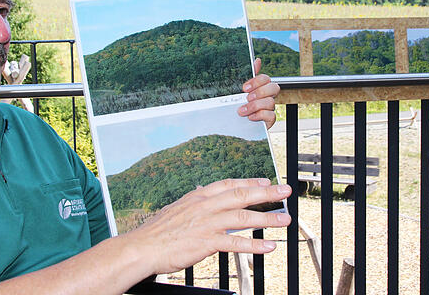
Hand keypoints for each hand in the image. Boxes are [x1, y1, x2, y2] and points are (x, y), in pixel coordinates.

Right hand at [124, 178, 291, 274]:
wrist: (142, 247)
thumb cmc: (156, 232)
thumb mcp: (176, 210)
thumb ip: (194, 205)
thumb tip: (203, 201)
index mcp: (198, 196)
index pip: (229, 184)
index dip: (249, 181)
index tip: (265, 180)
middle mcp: (205, 206)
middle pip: (242, 195)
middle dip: (267, 193)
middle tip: (285, 191)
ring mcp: (207, 223)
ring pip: (244, 218)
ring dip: (268, 218)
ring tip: (285, 220)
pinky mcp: (206, 242)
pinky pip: (236, 243)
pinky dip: (255, 245)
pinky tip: (269, 246)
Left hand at [239, 58, 279, 128]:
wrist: (234, 124)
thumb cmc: (239, 104)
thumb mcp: (240, 89)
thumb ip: (249, 75)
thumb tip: (257, 60)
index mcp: (261, 87)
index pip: (266, 78)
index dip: (257, 82)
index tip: (244, 88)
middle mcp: (267, 97)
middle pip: (274, 88)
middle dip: (260, 92)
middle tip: (247, 98)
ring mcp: (269, 108)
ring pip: (271, 102)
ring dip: (254, 106)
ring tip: (242, 111)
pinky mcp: (269, 120)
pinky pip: (271, 115)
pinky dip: (260, 115)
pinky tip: (250, 117)